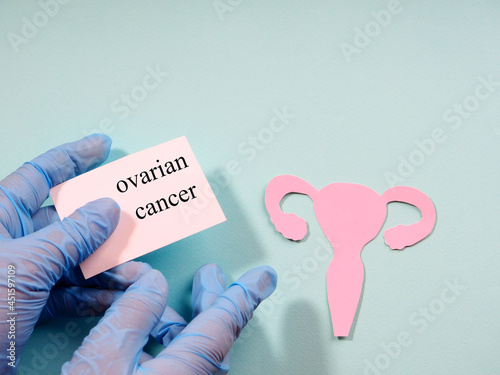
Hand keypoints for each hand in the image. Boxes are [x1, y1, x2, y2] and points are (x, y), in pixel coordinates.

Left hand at [0, 134, 136, 372]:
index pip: (40, 173)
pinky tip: (118, 296)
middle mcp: (12, 240)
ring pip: (74, 259)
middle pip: (67, 221)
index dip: (73, 156)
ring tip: (136, 272)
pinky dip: (95, 295)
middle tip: (134, 222)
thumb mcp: (25, 264)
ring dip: (107, 267)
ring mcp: (21, 272)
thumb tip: (107, 209)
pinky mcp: (27, 303)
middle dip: (104, 226)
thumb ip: (71, 235)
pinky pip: (69, 291)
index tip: (102, 146)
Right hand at [61, 263, 276, 374]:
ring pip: (195, 352)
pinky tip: (156, 335)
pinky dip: (172, 344)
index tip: (264, 277)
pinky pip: (182, 367)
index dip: (242, 294)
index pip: (223, 325)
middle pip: (212, 337)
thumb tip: (151, 284)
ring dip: (184, 322)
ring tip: (165, 302)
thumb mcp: (100, 361)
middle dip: (212, 301)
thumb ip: (131, 315)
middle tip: (210, 277)